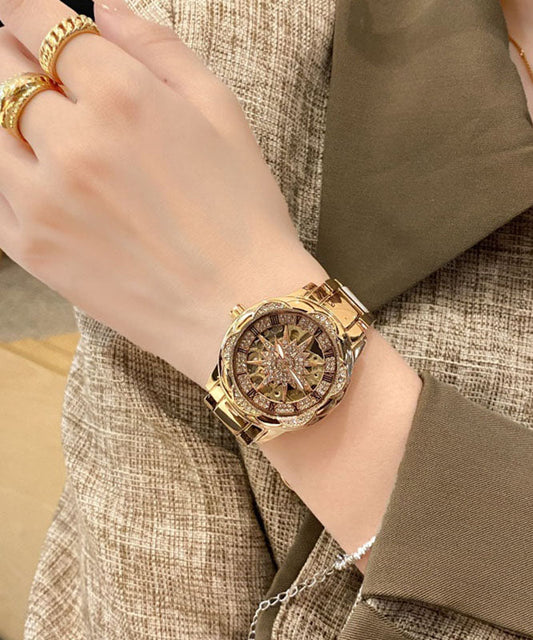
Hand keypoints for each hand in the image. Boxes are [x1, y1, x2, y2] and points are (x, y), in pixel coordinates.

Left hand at [0, 0, 326, 386]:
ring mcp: (42, 200)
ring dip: (5, 112)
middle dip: (13, 54)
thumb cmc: (242, 215)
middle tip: (32, 63)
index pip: (39, 21)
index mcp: (122, 98)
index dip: (26, 7)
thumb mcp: (221, 113)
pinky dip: (5, 167)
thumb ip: (157, 48)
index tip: (26, 11)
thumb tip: (103, 9)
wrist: (237, 310)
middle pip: (1, 69)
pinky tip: (35, 169)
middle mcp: (71, 143)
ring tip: (39, 121)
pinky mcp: (31, 248)